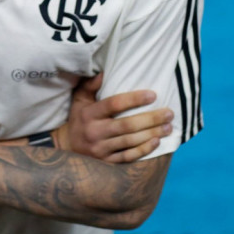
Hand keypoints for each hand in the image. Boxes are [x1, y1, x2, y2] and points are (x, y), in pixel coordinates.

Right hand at [53, 74, 172, 162]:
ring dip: (152, 134)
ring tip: (168, 127)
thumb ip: (90, 85)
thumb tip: (103, 72)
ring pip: (130, 141)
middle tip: (169, 113)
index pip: (114, 104)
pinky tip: (156, 142)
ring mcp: (100, 149)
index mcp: (90, 114)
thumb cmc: (78, 119)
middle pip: (127, 125)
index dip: (134, 99)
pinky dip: (143, 150)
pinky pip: (127, 157)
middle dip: (151, 119)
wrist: (64, 148)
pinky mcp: (105, 162)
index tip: (153, 95)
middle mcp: (95, 132)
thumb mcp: (79, 100)